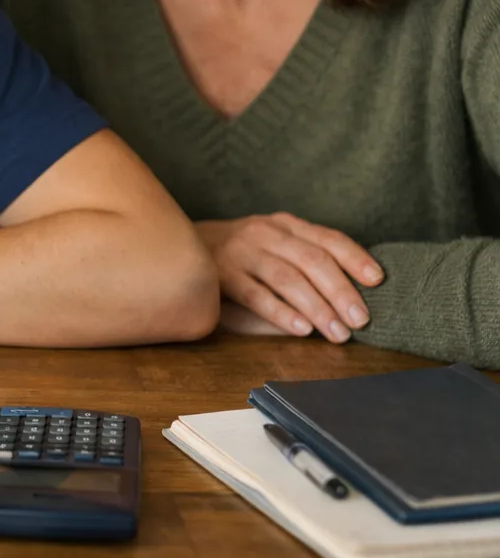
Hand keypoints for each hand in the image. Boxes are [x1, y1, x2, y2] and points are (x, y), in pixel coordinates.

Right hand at [196, 214, 381, 342]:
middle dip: (340, 291)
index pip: (327, 238)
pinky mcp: (219, 274)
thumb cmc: (239, 255)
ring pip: (287, 278)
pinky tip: (300, 329)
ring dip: (317, 307)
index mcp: (284, 225)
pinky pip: (255, 294)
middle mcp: (264, 233)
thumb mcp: (272, 246)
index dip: (355, 258)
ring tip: (337, 332)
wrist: (177, 246)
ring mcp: (240, 251)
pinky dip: (280, 312)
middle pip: (312, 260)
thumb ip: (302, 262)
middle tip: (360, 320)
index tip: (378, 280)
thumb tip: (348, 297)